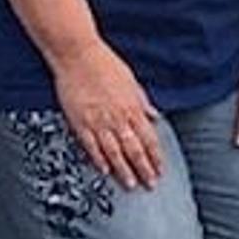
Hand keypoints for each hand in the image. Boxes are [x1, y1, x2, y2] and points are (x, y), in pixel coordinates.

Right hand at [47, 43, 166, 190]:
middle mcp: (118, 117)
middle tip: (150, 184)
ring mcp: (98, 121)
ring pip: (115, 152)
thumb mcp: (131, 80)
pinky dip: (99, 160)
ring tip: (131, 184)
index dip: (156, 157)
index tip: (160, 169)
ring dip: (124, 170)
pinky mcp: (80, 122)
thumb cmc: (103, 63)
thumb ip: (142, 101)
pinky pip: (91, 146)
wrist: (77, 54)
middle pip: (134, 150)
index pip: (149, 138)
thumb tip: (154, 116)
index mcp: (132, 107)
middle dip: (144, 169)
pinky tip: (104, 170)